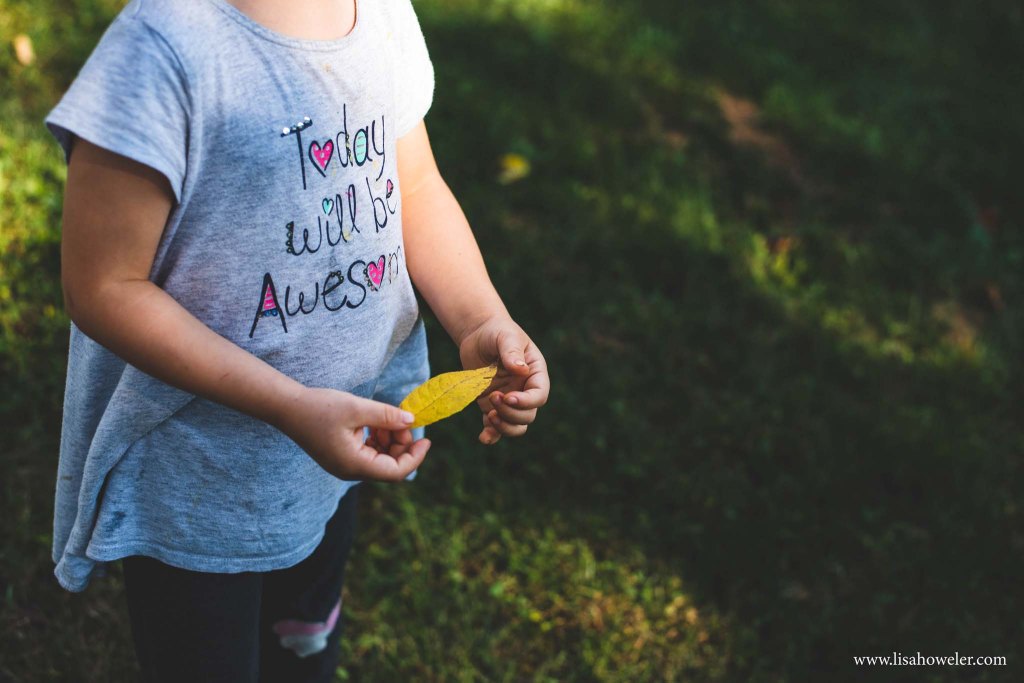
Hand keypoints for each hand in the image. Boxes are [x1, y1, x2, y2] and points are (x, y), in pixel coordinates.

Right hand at [275, 387, 430, 480]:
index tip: (426, 439)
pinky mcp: (343, 457)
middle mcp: (351, 471)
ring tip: (385, 416)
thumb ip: (386, 416)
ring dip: (390, 439)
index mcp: (354, 465)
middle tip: (401, 418)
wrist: (287, 408)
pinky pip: (370, 453)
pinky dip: (378, 438)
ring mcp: (346, 465)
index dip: (415, 457)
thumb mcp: (357, 408)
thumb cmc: (319, 407)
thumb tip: (412, 421)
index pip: (396, 472)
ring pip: (381, 459)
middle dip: (402, 443)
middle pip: (390, 465)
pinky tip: (375, 421)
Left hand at [458, 316, 549, 444]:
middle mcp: (525, 390)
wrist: (478, 336)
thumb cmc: (497, 331)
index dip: (527, 401)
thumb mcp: (505, 335)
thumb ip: (512, 351)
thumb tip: (520, 369)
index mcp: (535, 374)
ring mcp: (509, 401)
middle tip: (493, 397)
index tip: (508, 396)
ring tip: (489, 415)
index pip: (539, 395)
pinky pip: (495, 428)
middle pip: (528, 415)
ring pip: (515, 426)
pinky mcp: (492, 407)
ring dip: (504, 427)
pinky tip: (483, 437)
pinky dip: (491, 435)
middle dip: (511, 413)